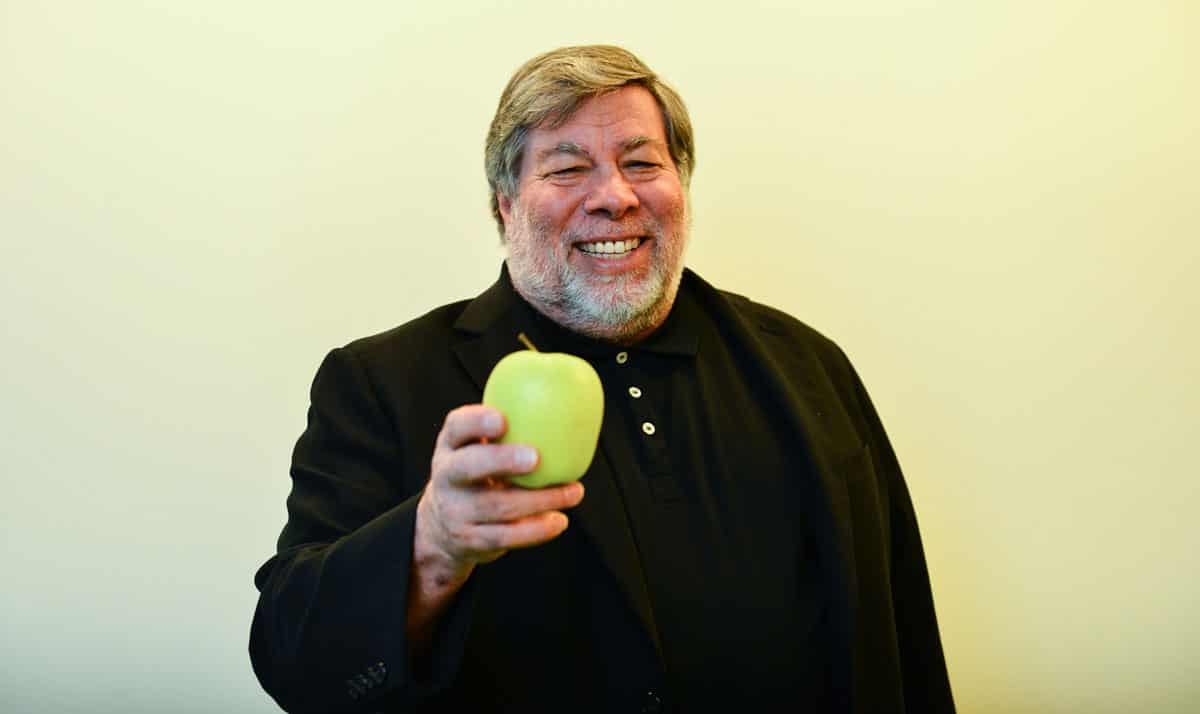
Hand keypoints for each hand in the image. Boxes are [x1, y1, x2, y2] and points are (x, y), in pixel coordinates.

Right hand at [414, 404, 584, 586]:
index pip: (457, 427)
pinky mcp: (470, 540)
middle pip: (468, 467)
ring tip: (573, 492)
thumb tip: (567, 407)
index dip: (476, 421)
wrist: (442, 527)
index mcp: (450, 446)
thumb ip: (507, 430)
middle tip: (536, 457)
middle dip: (501, 460)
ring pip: (496, 506)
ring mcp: (455, 511)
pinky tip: (559, 520)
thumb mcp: (477, 448)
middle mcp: (446, 477)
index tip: (503, 418)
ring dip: (540, 499)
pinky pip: (505, 537)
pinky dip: (536, 530)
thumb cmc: (477, 475)